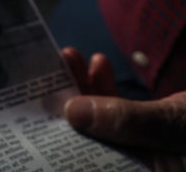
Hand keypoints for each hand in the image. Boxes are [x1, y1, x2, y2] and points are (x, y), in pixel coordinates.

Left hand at [62, 47, 185, 170]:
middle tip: (50, 72)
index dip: (62, 139)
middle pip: (89, 139)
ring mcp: (140, 150)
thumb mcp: (173, 126)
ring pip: (101, 119)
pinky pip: (119, 109)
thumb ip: (127, 122)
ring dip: (85, 85)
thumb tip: (73, 111)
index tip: (44, 107)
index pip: (87, 162)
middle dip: (69, 103)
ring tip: (69, 55)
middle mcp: (133, 166)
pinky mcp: (147, 131)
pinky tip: (99, 62)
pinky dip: (108, 85)